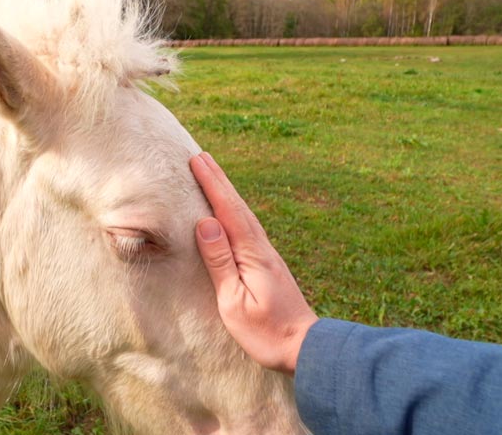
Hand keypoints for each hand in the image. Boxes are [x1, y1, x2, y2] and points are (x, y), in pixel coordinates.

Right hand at [190, 152, 317, 375]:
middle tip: (201, 155)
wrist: (304, 346)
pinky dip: (235, 210)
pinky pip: (247, 227)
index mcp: (252, 254)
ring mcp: (267, 255)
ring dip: (227, 192)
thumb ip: (220, 261)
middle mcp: (262, 248)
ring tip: (213, 174)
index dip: (212, 185)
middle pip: (237, 206)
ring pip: (244, 214)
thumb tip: (206, 223)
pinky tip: (230, 211)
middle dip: (219, 180)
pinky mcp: (267, 263)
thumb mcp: (235, 301)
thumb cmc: (265, 331)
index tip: (196, 161)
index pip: (227, 211)